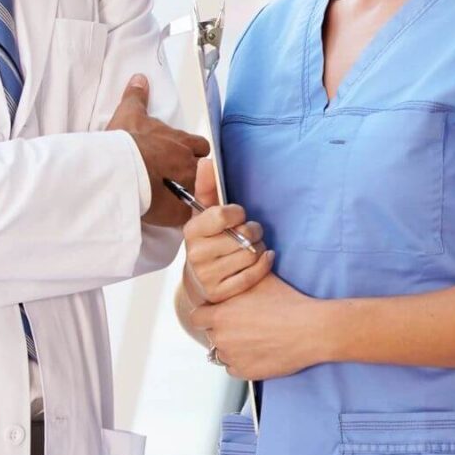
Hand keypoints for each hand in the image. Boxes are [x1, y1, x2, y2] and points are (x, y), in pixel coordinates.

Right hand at [107, 74, 210, 226]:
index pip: (200, 147)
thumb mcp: (130, 113)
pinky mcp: (180, 211)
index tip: (181, 154)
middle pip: (202, 170)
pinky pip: (187, 215)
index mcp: (182, 143)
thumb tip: (140, 78)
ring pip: (198, 192)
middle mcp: (190, 164)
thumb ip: (137, 96)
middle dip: (192, 172)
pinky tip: (170, 217)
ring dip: (188, 193)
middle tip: (175, 177)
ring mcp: (187, 188)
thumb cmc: (125, 142)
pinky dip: (181, 216)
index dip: (192, 151)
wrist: (119, 168)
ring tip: (171, 198)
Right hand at [182, 162, 273, 304]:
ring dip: (259, 248)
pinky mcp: (219, 293)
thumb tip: (207, 161)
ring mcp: (206, 276)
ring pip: (249, 255)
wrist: (200, 279)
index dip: (237, 213)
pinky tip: (264, 257)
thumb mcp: (205, 214)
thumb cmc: (209, 239)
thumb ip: (208, 188)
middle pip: (241, 235)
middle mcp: (195, 254)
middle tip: (251, 231)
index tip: (238, 214)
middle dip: (253, 231)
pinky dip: (264, 264)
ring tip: (253, 246)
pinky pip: (252, 275)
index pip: (222, 215)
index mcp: (191, 231)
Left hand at [185, 272, 324, 379]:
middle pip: (211, 334)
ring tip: (253, 338)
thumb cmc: (288, 302)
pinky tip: (257, 351)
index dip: (208, 313)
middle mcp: (221, 338)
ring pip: (221, 352)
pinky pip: (233, 368)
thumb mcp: (263, 279)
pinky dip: (241, 361)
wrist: (310, 330)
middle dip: (222, 329)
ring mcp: (232, 357)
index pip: (197, 317)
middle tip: (242, 324)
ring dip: (232, 347)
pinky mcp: (245, 372)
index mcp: (220, 314)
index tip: (221, 312)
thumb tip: (245, 260)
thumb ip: (245, 273)